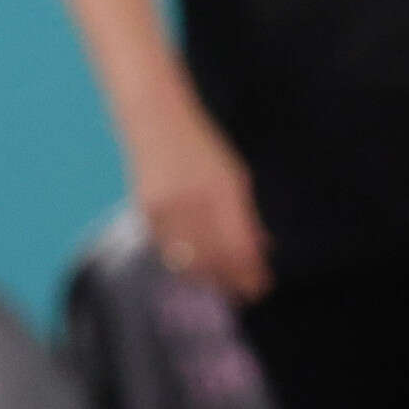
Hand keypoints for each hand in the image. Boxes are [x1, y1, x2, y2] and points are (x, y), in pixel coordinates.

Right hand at [132, 100, 271, 298]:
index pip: (239, 247)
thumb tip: (262, 249)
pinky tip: (197, 264)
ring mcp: (166, 209)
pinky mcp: (146, 212)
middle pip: (216, 260)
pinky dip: (185, 262)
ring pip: (190, 262)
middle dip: (234, 279)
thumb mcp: (234, 175)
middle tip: (247, 291)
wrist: (153, 117)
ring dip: (211, 276)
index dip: (252, 272)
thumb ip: (246, 215)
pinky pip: (169, 250)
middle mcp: (193, 203)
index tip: (261, 286)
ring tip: (225, 282)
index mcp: (221, 190)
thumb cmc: (201, 143)